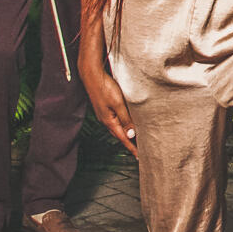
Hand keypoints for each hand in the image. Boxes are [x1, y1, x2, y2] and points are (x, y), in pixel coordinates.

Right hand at [78, 34, 137, 158]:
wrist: (91, 74)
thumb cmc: (105, 87)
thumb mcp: (118, 103)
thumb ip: (125, 119)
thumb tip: (131, 135)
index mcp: (109, 121)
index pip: (123, 138)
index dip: (132, 148)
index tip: (140, 157)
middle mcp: (106, 119)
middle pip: (120, 135)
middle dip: (129, 144)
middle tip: (140, 151)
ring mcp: (105, 113)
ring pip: (118, 127)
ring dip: (127, 134)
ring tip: (136, 139)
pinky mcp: (105, 107)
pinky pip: (116, 120)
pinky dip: (124, 124)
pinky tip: (128, 123)